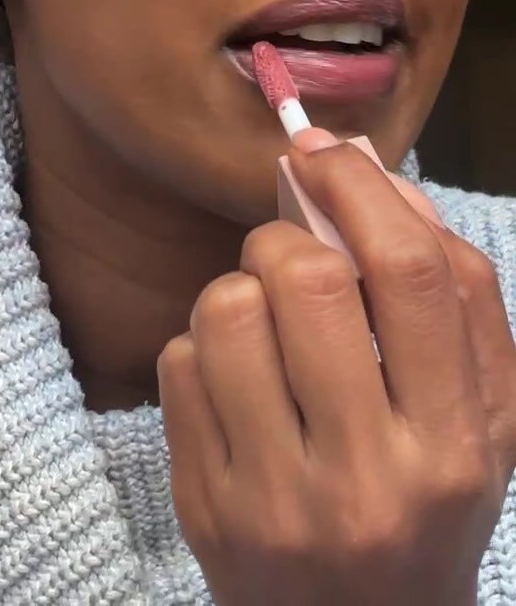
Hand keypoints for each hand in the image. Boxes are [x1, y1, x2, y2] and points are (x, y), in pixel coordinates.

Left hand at [158, 140, 515, 605]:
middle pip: (308, 279)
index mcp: (452, 443)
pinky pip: (179, 363)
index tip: (324, 155)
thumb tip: (377, 179)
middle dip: (286, 237)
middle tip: (289, 258)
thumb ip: (454, 296)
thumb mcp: (481, 413)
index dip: (360, 190)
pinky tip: (235, 381)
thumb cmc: (428, 497)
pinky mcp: (203, 506)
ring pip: (227, 312)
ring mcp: (273, 498)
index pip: (410, 275)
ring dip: (239, 288)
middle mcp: (365, 476)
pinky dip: (202, 346)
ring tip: (262, 322)